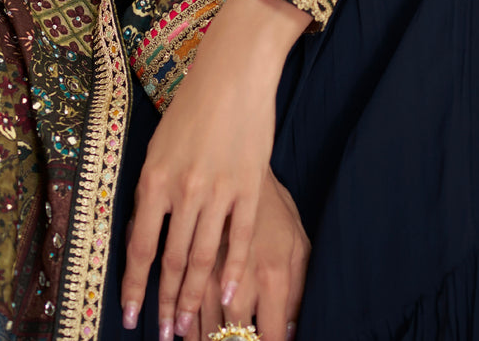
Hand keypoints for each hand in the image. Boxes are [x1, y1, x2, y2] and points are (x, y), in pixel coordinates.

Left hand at [121, 0, 309, 337]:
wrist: (233, 73)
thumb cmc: (192, 106)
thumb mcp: (159, 147)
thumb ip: (153, 192)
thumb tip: (147, 236)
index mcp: (155, 179)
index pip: (141, 247)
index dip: (136, 287)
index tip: (132, 318)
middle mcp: (184, 189)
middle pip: (173, 261)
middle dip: (167, 303)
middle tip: (165, 334)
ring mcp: (219, 190)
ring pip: (205, 257)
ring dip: (195, 298)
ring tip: (190, 327)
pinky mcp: (249, 186)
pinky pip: (239, 239)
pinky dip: (232, 272)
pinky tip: (229, 298)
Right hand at [188, 167, 310, 340]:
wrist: (237, 157)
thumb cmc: (273, 205)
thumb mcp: (298, 243)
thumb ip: (297, 292)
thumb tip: (289, 332)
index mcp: (274, 276)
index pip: (270, 337)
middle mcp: (241, 277)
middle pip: (231, 338)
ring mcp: (212, 270)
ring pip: (200, 324)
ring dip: (195, 338)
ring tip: (189, 339)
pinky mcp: (187, 257)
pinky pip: (181, 300)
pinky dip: (181, 320)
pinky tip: (179, 330)